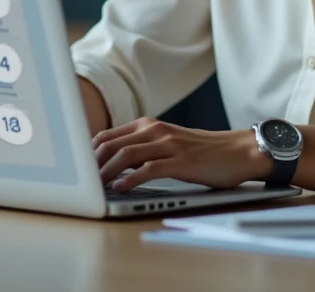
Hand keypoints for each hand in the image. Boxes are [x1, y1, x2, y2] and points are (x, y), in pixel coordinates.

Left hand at [93, 118, 271, 191]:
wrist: (238, 151)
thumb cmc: (202, 152)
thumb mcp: (167, 144)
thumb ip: (142, 149)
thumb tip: (112, 165)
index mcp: (149, 126)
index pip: (107, 136)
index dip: (88, 153)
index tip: (76, 170)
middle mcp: (156, 131)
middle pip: (111, 144)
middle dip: (91, 164)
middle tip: (80, 182)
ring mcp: (169, 145)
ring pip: (126, 155)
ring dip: (105, 172)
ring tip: (94, 187)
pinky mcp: (181, 161)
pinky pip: (150, 169)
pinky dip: (131, 179)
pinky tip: (120, 188)